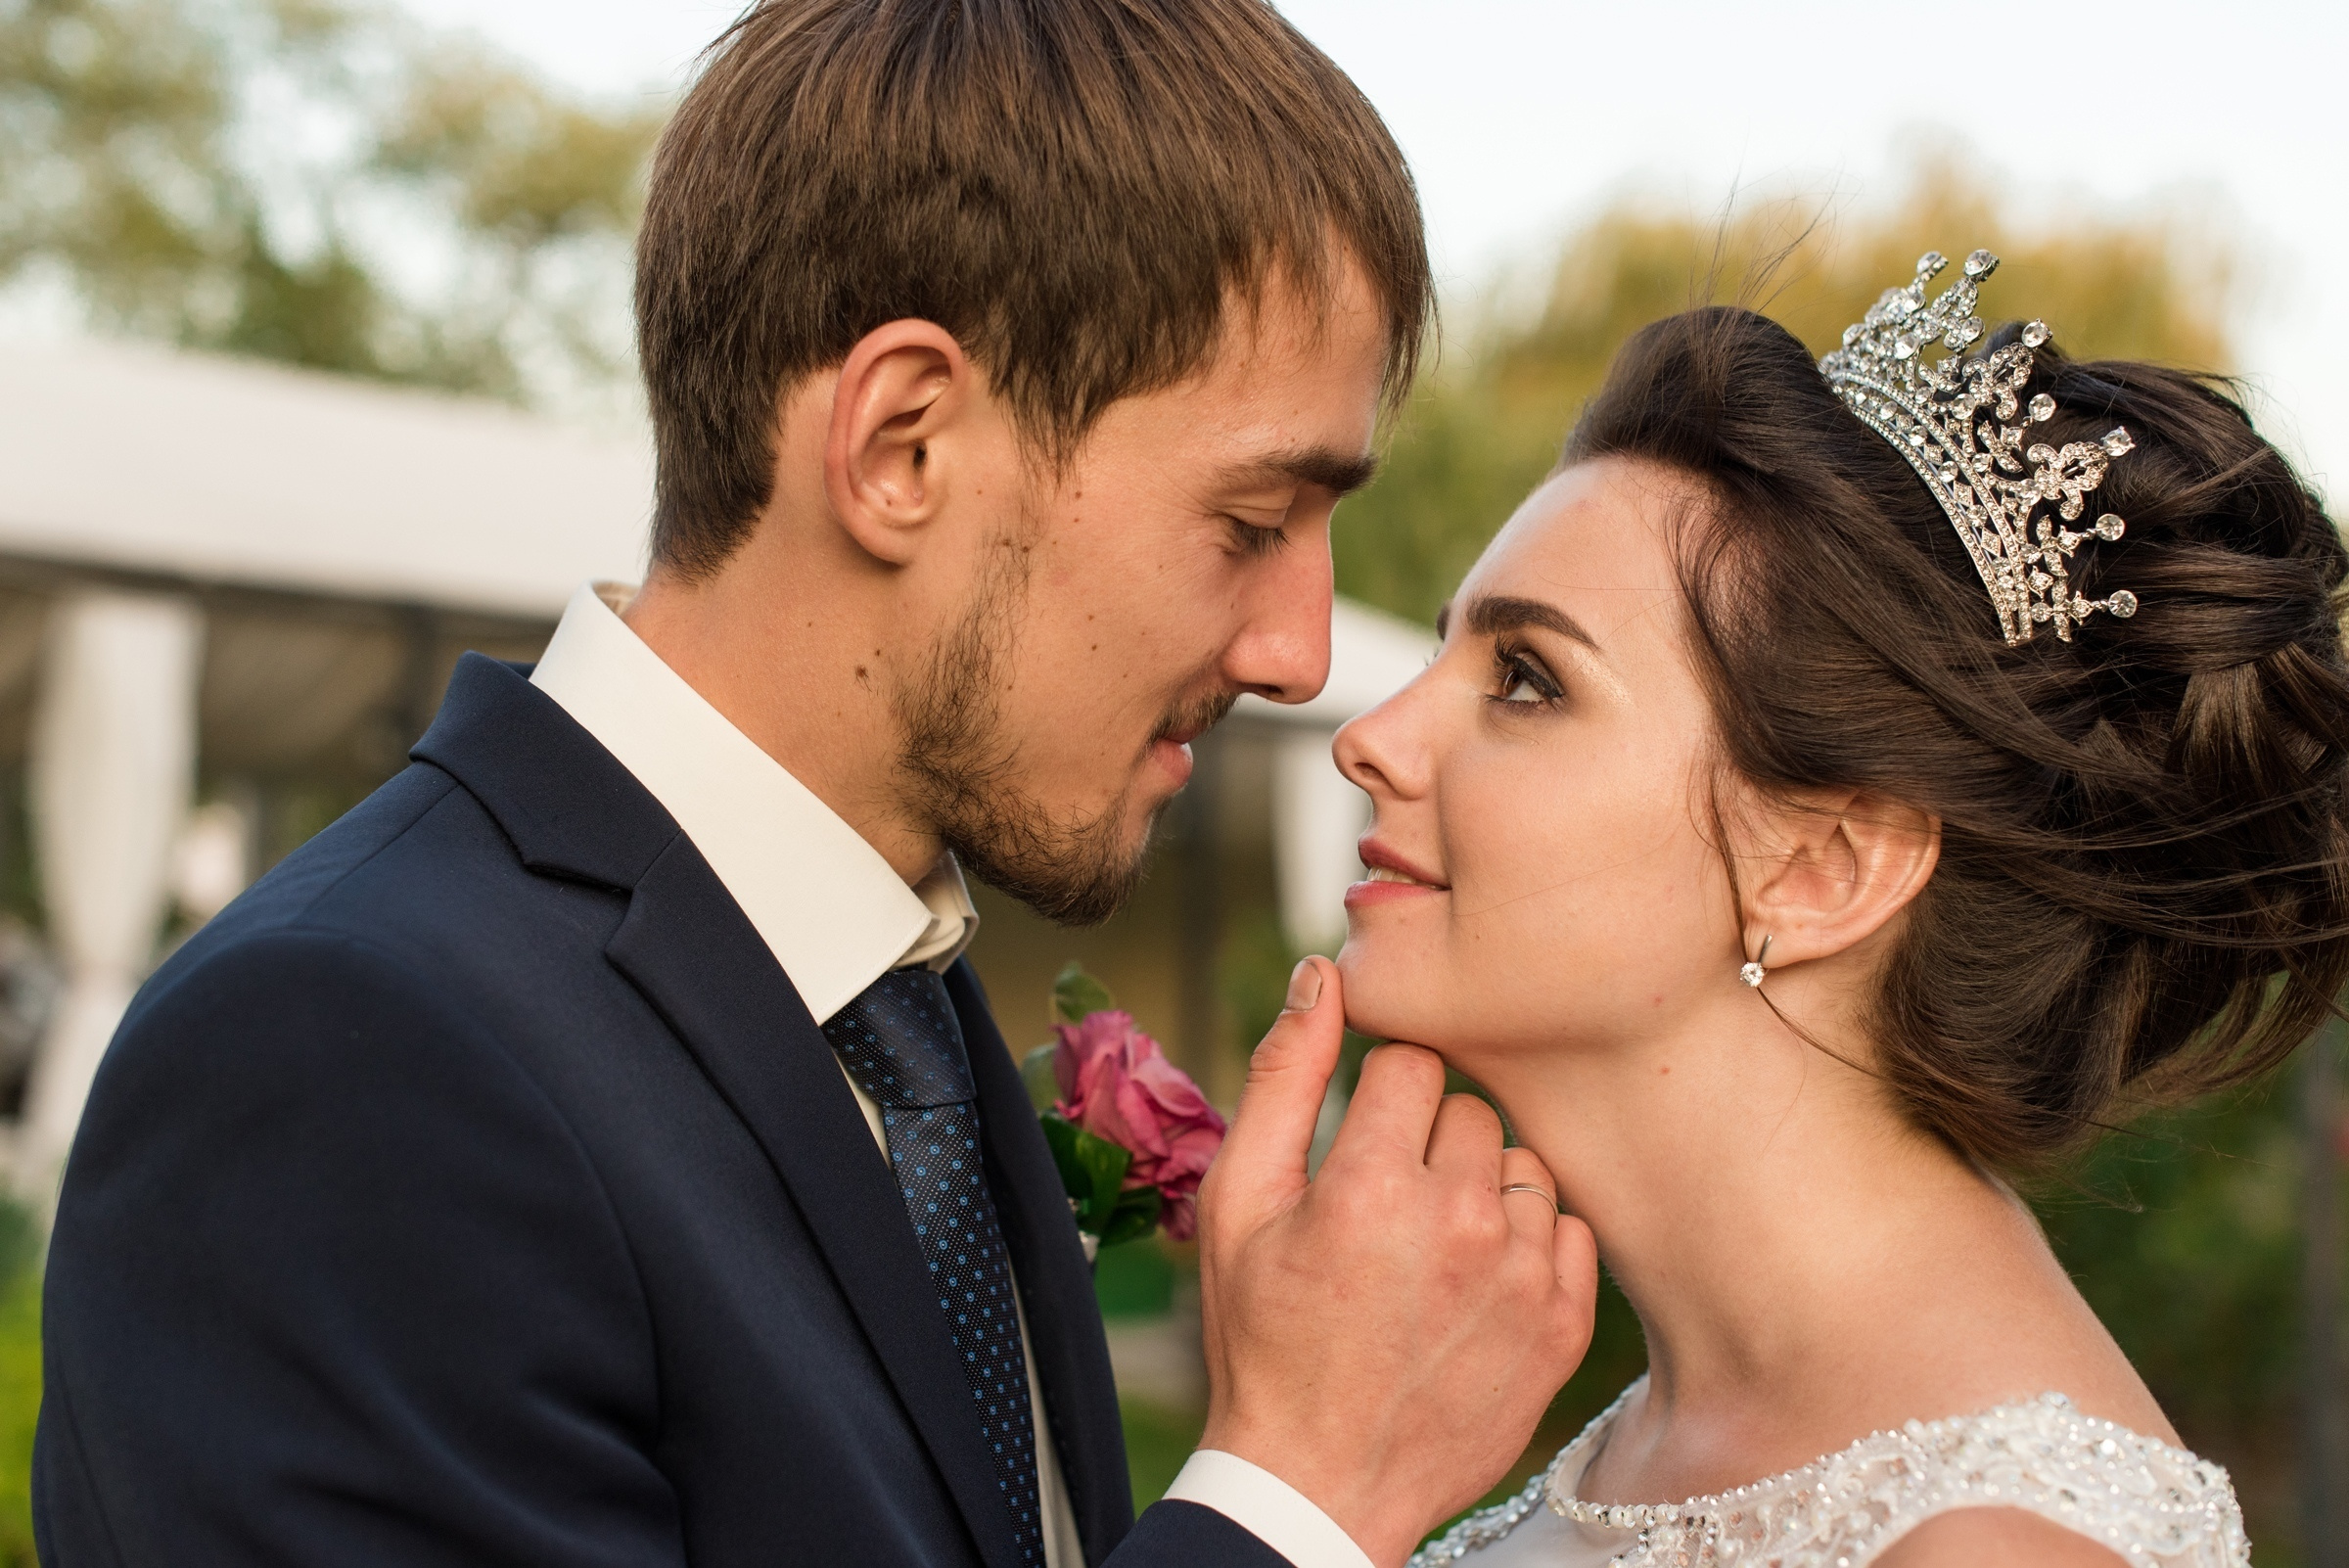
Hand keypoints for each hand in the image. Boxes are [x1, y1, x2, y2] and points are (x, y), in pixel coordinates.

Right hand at [1194, 957, 1597, 1566]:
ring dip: (1485, 1190)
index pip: (1412, 1063)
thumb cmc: (1265, 1338)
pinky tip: (1478, 1282)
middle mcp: (1462, 1222)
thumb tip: (1324, 972)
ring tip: (1433, 1248)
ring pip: (1525, 1165)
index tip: (1359, 1147)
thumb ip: (1281, 1077)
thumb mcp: (1239, 1205)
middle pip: (1472, 1110)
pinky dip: (1530, 1244)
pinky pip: (1569, 1228)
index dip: (1378, 1100)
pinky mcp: (1564, 1327)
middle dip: (1430, 1141)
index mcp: (1373, 1183)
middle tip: (1387, 1207)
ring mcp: (1522, 1278)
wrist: (1320, 1483)